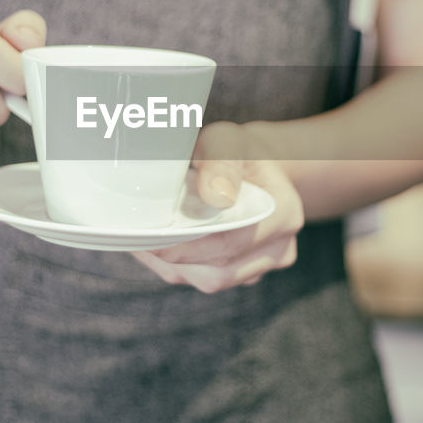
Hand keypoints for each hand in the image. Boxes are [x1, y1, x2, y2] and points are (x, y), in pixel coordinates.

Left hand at [132, 122, 303, 293]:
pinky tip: (157, 244)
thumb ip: (222, 164)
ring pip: (211, 280)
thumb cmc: (237, 152)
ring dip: (174, 264)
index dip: (191, 247)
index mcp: (283, 214)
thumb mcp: (229, 142)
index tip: (154, 240)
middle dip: (176, 258)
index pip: (233, 243)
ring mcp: (262, 266)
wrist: (251, 167)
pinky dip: (178, 266)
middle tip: (139, 237)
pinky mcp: (243, 274)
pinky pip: (206, 279)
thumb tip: (215, 197)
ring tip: (144, 238)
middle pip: (221, 270)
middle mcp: (278, 248)